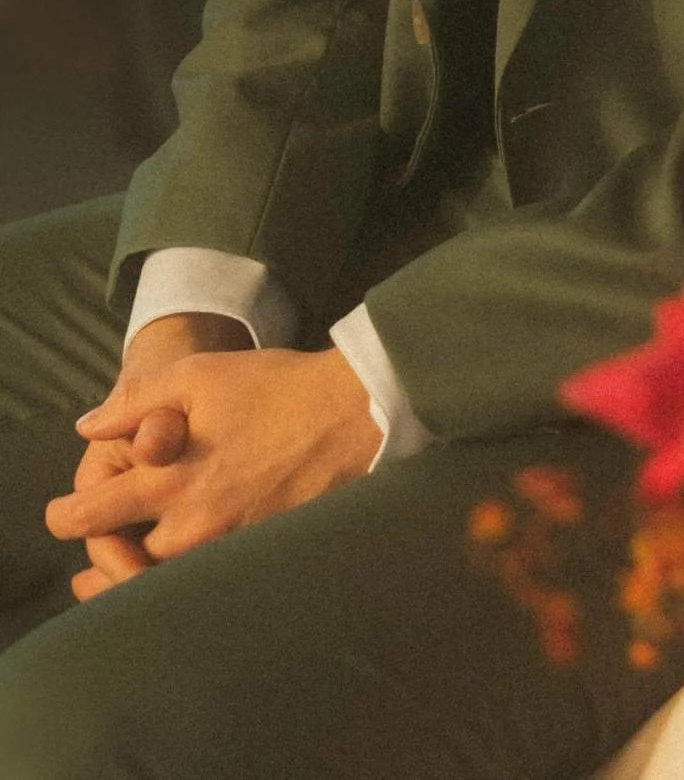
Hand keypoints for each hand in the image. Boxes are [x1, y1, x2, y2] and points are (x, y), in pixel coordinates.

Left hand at [48, 347, 379, 570]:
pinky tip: (186, 552)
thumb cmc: (273, 388)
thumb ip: (135, 401)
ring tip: (136, 552)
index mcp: (171, 481)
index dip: (65, 516)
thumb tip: (88, 429)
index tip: (63, 511)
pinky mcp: (257, 552)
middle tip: (99, 543)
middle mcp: (194, 526)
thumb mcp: (197, 374)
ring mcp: (228, 546)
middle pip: (123, 565)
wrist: (350, 414)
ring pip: (164, 579)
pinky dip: (185, 573)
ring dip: (143, 569)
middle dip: (104, 555)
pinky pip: (206, 576)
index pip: (92, 518)